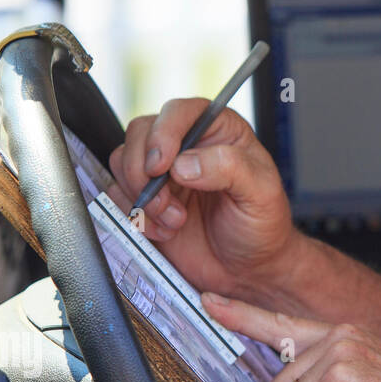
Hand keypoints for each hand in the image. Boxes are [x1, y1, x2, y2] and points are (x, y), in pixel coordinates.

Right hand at [107, 98, 299, 301]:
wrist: (247, 269)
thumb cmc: (262, 225)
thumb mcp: (261, 193)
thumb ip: (230, 168)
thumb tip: (184, 163)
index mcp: (219, 131)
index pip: (180, 112)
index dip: (164, 132)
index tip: (162, 164)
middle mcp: (187, 145)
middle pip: (141, 132)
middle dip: (146, 171)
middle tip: (168, 203)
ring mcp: (163, 173)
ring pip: (124, 161)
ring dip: (142, 195)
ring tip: (175, 221)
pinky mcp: (145, 199)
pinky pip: (118, 195)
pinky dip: (135, 216)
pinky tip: (166, 232)